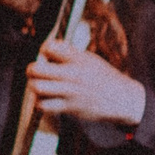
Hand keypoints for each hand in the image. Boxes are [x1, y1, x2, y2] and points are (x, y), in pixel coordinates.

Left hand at [26, 38, 146, 127]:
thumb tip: (47, 50)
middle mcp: (73, 74)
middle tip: (36, 71)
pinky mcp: (69, 107)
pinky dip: (40, 103)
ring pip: (37, 88)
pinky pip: (44, 106)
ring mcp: (70, 92)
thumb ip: (69, 54)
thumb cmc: (104, 77)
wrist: (122, 99)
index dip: (44, 50)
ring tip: (40, 86)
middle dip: (32, 69)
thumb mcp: (90, 59)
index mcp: (78, 58)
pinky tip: (45, 99)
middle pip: (37, 69)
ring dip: (34, 86)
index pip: (49, 47)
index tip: (47, 55)